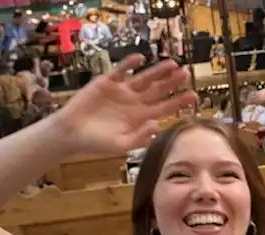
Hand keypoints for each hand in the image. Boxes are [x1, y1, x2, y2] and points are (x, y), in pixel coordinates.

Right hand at [52, 55, 195, 155]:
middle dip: (173, 82)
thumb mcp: (121, 145)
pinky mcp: (106, 83)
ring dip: (157, 71)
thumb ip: (139, 137)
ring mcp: (121, 92)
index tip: (194, 95)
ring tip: (172, 64)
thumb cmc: (96, 144)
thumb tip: (156, 124)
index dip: (179, 101)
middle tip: (187, 73)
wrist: (70, 134)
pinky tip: (140, 59)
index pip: (165, 107)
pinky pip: (120, 72)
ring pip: (143, 79)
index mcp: (141, 118)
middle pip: (158, 90)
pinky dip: (129, 65)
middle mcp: (135, 103)